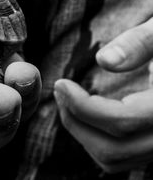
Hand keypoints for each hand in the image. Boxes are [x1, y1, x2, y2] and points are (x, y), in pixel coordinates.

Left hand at [54, 17, 152, 172]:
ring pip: (114, 158)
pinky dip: (95, 139)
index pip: (122, 121)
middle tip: (60, 91)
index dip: (83, 106)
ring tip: (67, 100)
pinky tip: (84, 113)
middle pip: (114, 149)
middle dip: (76, 121)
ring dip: (82, 133)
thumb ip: (140, 43)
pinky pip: (121, 156)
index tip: (61, 84)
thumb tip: (104, 61)